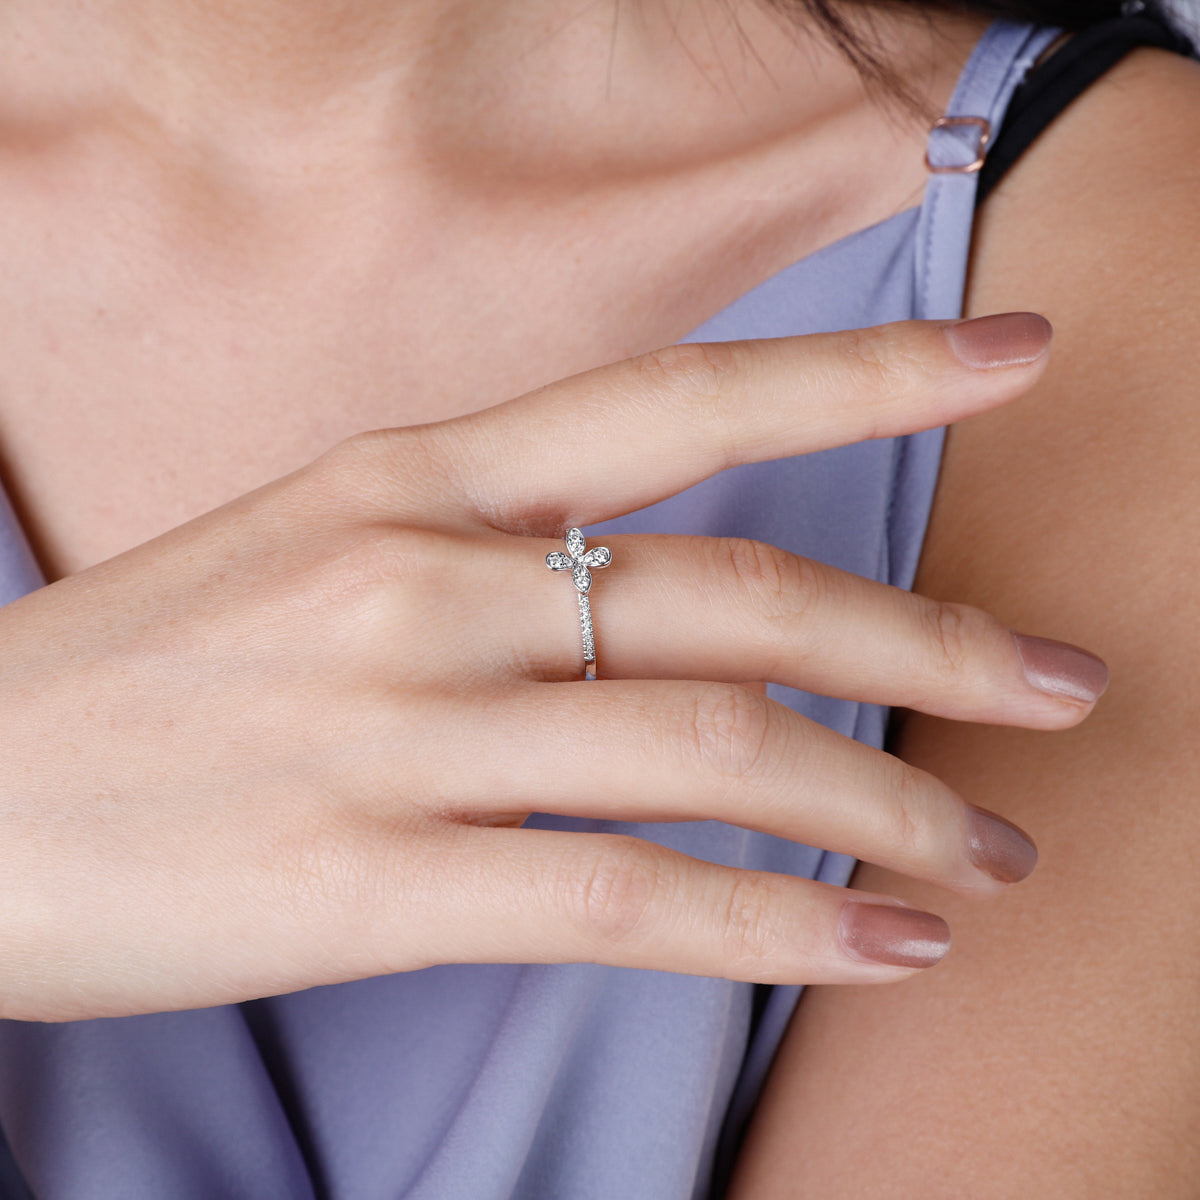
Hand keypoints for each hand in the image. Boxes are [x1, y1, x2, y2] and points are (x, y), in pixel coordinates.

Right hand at [0, 312, 1101, 1021]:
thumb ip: (492, 560)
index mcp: (410, 479)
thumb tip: (655, 612)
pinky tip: (875, 945)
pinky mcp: (364, 882)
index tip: (1017, 353)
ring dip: (885, 804)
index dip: (866, 368)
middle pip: (743, 590)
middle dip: (932, 641)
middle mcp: (421, 578)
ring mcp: (395, 727)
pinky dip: (773, 924)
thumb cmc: (152, 677)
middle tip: (1060, 684)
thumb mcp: (319, 554)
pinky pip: (622, 896)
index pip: (681, 400)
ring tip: (990, 854)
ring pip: (712, 746)